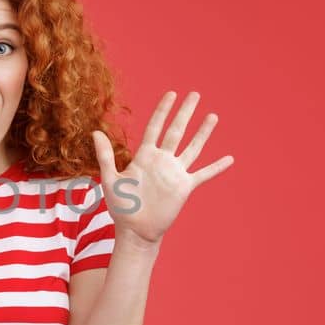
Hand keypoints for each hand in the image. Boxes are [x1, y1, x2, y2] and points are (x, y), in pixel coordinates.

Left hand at [91, 91, 234, 246]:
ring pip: (193, 147)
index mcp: (144, 156)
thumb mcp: (110, 179)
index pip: (155, 127)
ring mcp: (175, 173)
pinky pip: (203, 174)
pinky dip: (216, 167)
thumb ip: (105, 155)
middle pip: (176, 131)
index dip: (163, 110)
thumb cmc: (121, 206)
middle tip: (195, 94)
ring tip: (213, 116)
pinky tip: (229, 158)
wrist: (135, 230)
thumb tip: (95, 131)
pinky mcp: (184, 187)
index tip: (171, 94)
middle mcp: (162, 160)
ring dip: (203, 132)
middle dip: (185, 112)